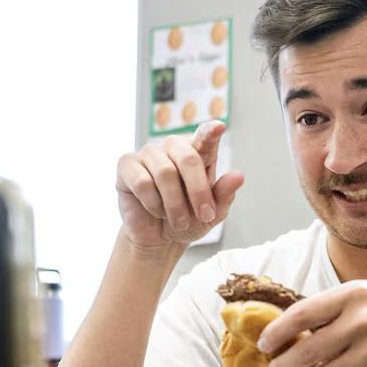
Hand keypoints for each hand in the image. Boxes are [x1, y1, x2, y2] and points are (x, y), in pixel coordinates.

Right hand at [116, 121, 243, 250]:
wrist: (159, 238)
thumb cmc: (188, 220)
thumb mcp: (212, 213)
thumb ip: (224, 194)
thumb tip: (238, 176)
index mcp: (198, 153)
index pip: (205, 137)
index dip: (211, 132)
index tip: (219, 127)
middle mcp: (172, 147)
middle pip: (188, 157)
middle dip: (198, 190)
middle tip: (204, 215)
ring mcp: (148, 154)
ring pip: (165, 172)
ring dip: (175, 204)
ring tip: (179, 222)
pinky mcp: (127, 165)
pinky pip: (142, 181)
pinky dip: (153, 203)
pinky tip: (156, 211)